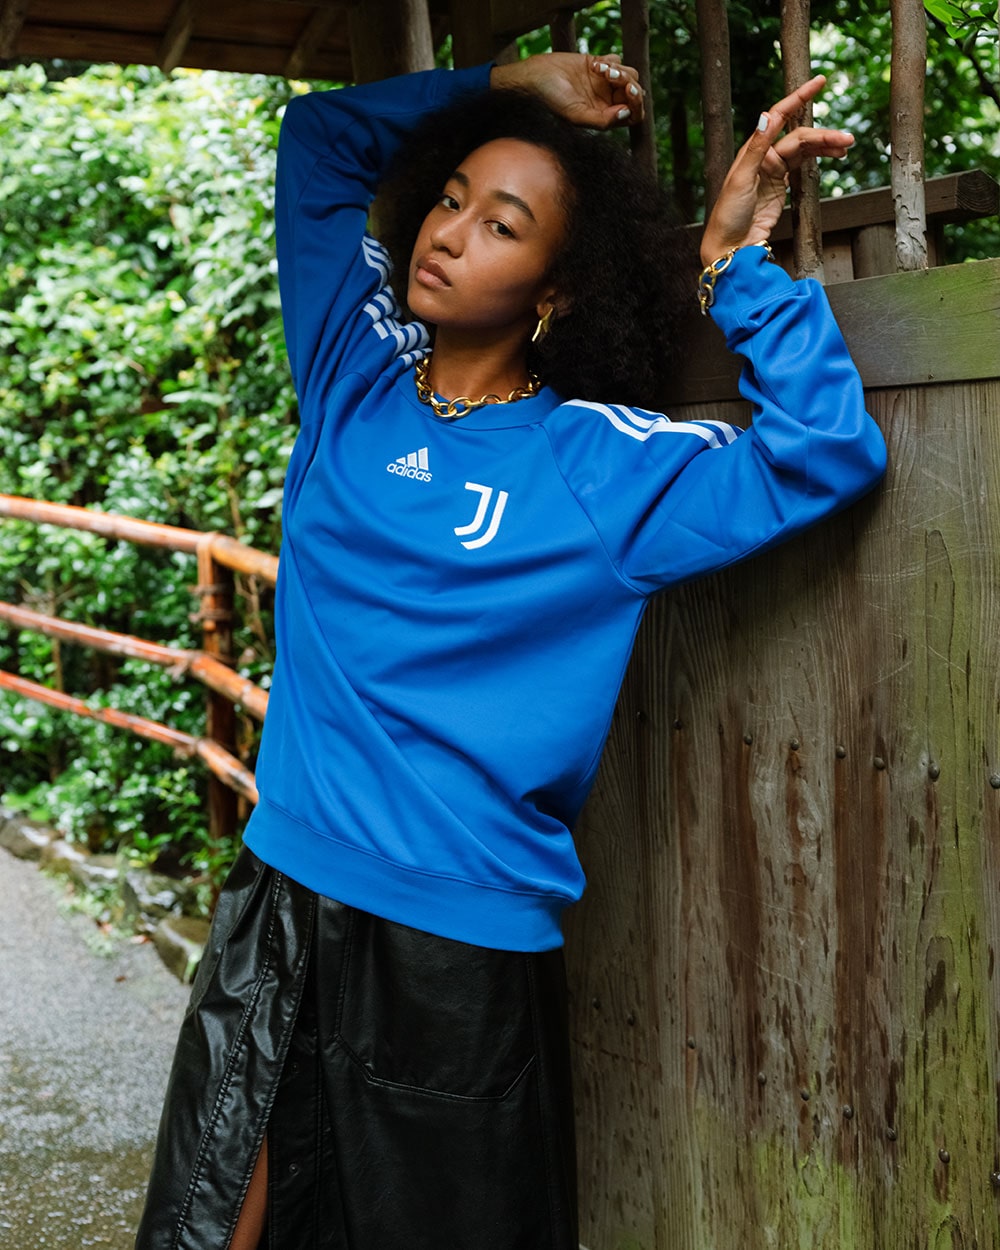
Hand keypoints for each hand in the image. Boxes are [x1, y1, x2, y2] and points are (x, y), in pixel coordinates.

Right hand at [491, 52, 644, 129]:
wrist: (536, 77)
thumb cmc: (552, 101)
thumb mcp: (576, 116)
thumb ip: (602, 121)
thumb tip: (626, 113)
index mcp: (605, 118)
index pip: (634, 114)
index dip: (636, 102)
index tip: (627, 90)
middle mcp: (607, 102)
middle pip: (635, 92)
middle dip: (628, 82)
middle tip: (611, 75)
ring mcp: (604, 84)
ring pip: (629, 74)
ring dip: (619, 69)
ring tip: (599, 69)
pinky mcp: (598, 66)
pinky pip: (617, 60)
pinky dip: (610, 61)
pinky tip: (593, 64)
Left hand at [699, 76, 853, 266]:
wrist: (730, 245)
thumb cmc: (728, 214)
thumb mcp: (740, 179)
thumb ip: (756, 147)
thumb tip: (767, 116)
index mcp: (753, 149)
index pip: (780, 115)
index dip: (800, 97)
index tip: (819, 82)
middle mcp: (764, 155)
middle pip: (800, 136)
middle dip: (824, 136)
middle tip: (846, 140)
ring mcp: (774, 170)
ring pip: (806, 149)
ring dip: (826, 146)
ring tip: (846, 147)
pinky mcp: (782, 186)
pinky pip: (805, 165)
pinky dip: (821, 158)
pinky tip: (835, 155)